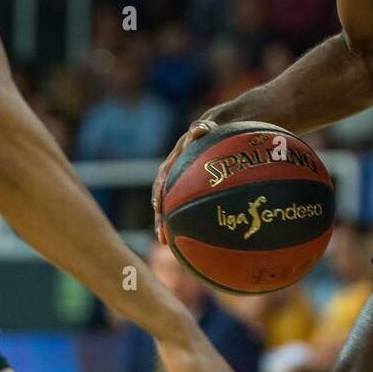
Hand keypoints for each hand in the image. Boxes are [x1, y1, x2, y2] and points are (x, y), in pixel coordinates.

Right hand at [152, 115, 217, 242]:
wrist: (214, 134)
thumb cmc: (211, 131)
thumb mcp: (205, 128)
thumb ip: (201, 130)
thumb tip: (199, 130)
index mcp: (173, 163)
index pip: (162, 179)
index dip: (159, 193)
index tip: (158, 207)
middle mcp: (172, 176)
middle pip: (162, 200)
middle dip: (160, 219)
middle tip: (161, 237)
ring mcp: (179, 185)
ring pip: (170, 207)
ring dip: (167, 225)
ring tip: (165, 243)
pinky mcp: (187, 192)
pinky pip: (183, 208)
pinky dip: (184, 222)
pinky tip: (189, 238)